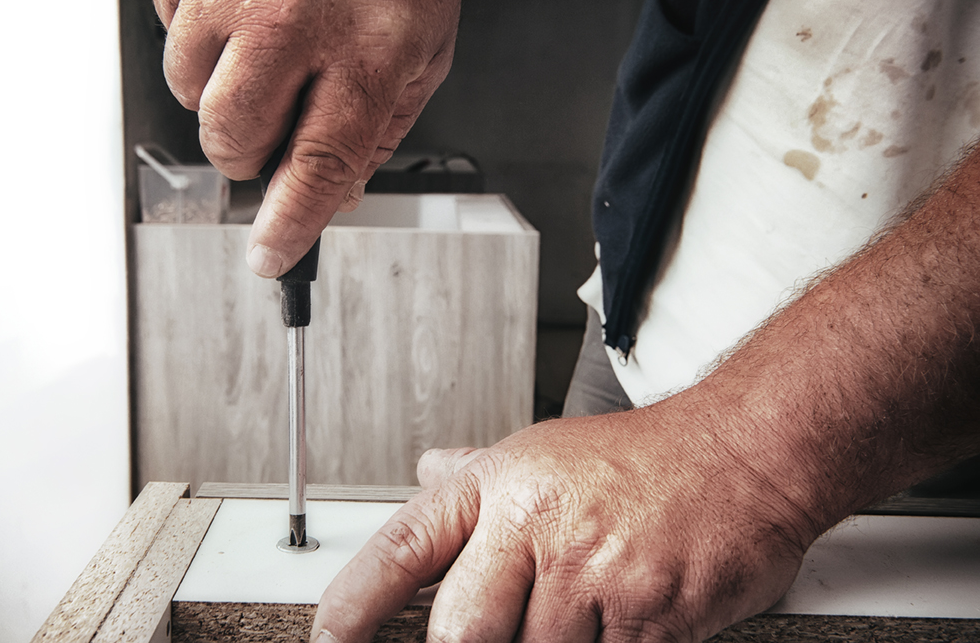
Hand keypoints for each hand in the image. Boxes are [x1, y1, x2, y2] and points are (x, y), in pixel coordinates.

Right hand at [148, 0, 460, 275]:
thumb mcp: (423, 50)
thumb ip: (379, 132)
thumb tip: (333, 198)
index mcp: (369, 50)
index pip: (319, 165)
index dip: (290, 224)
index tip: (272, 257)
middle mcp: (294, 18)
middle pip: (234, 138)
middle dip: (250, 152)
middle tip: (279, 118)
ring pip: (189, 90)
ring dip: (223, 89)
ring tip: (270, 42)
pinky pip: (169, 33)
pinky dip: (202, 36)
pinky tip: (246, 6)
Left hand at [310, 394, 816, 641]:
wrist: (744, 453)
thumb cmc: (643, 455)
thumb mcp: (544, 451)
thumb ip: (476, 475)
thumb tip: (425, 471)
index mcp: (502, 488)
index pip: (406, 547)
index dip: (355, 601)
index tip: (331, 634)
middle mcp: (539, 529)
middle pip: (461, 632)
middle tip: (493, 629)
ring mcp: (595, 577)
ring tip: (579, 604)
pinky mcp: (650, 618)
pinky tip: (620, 614)